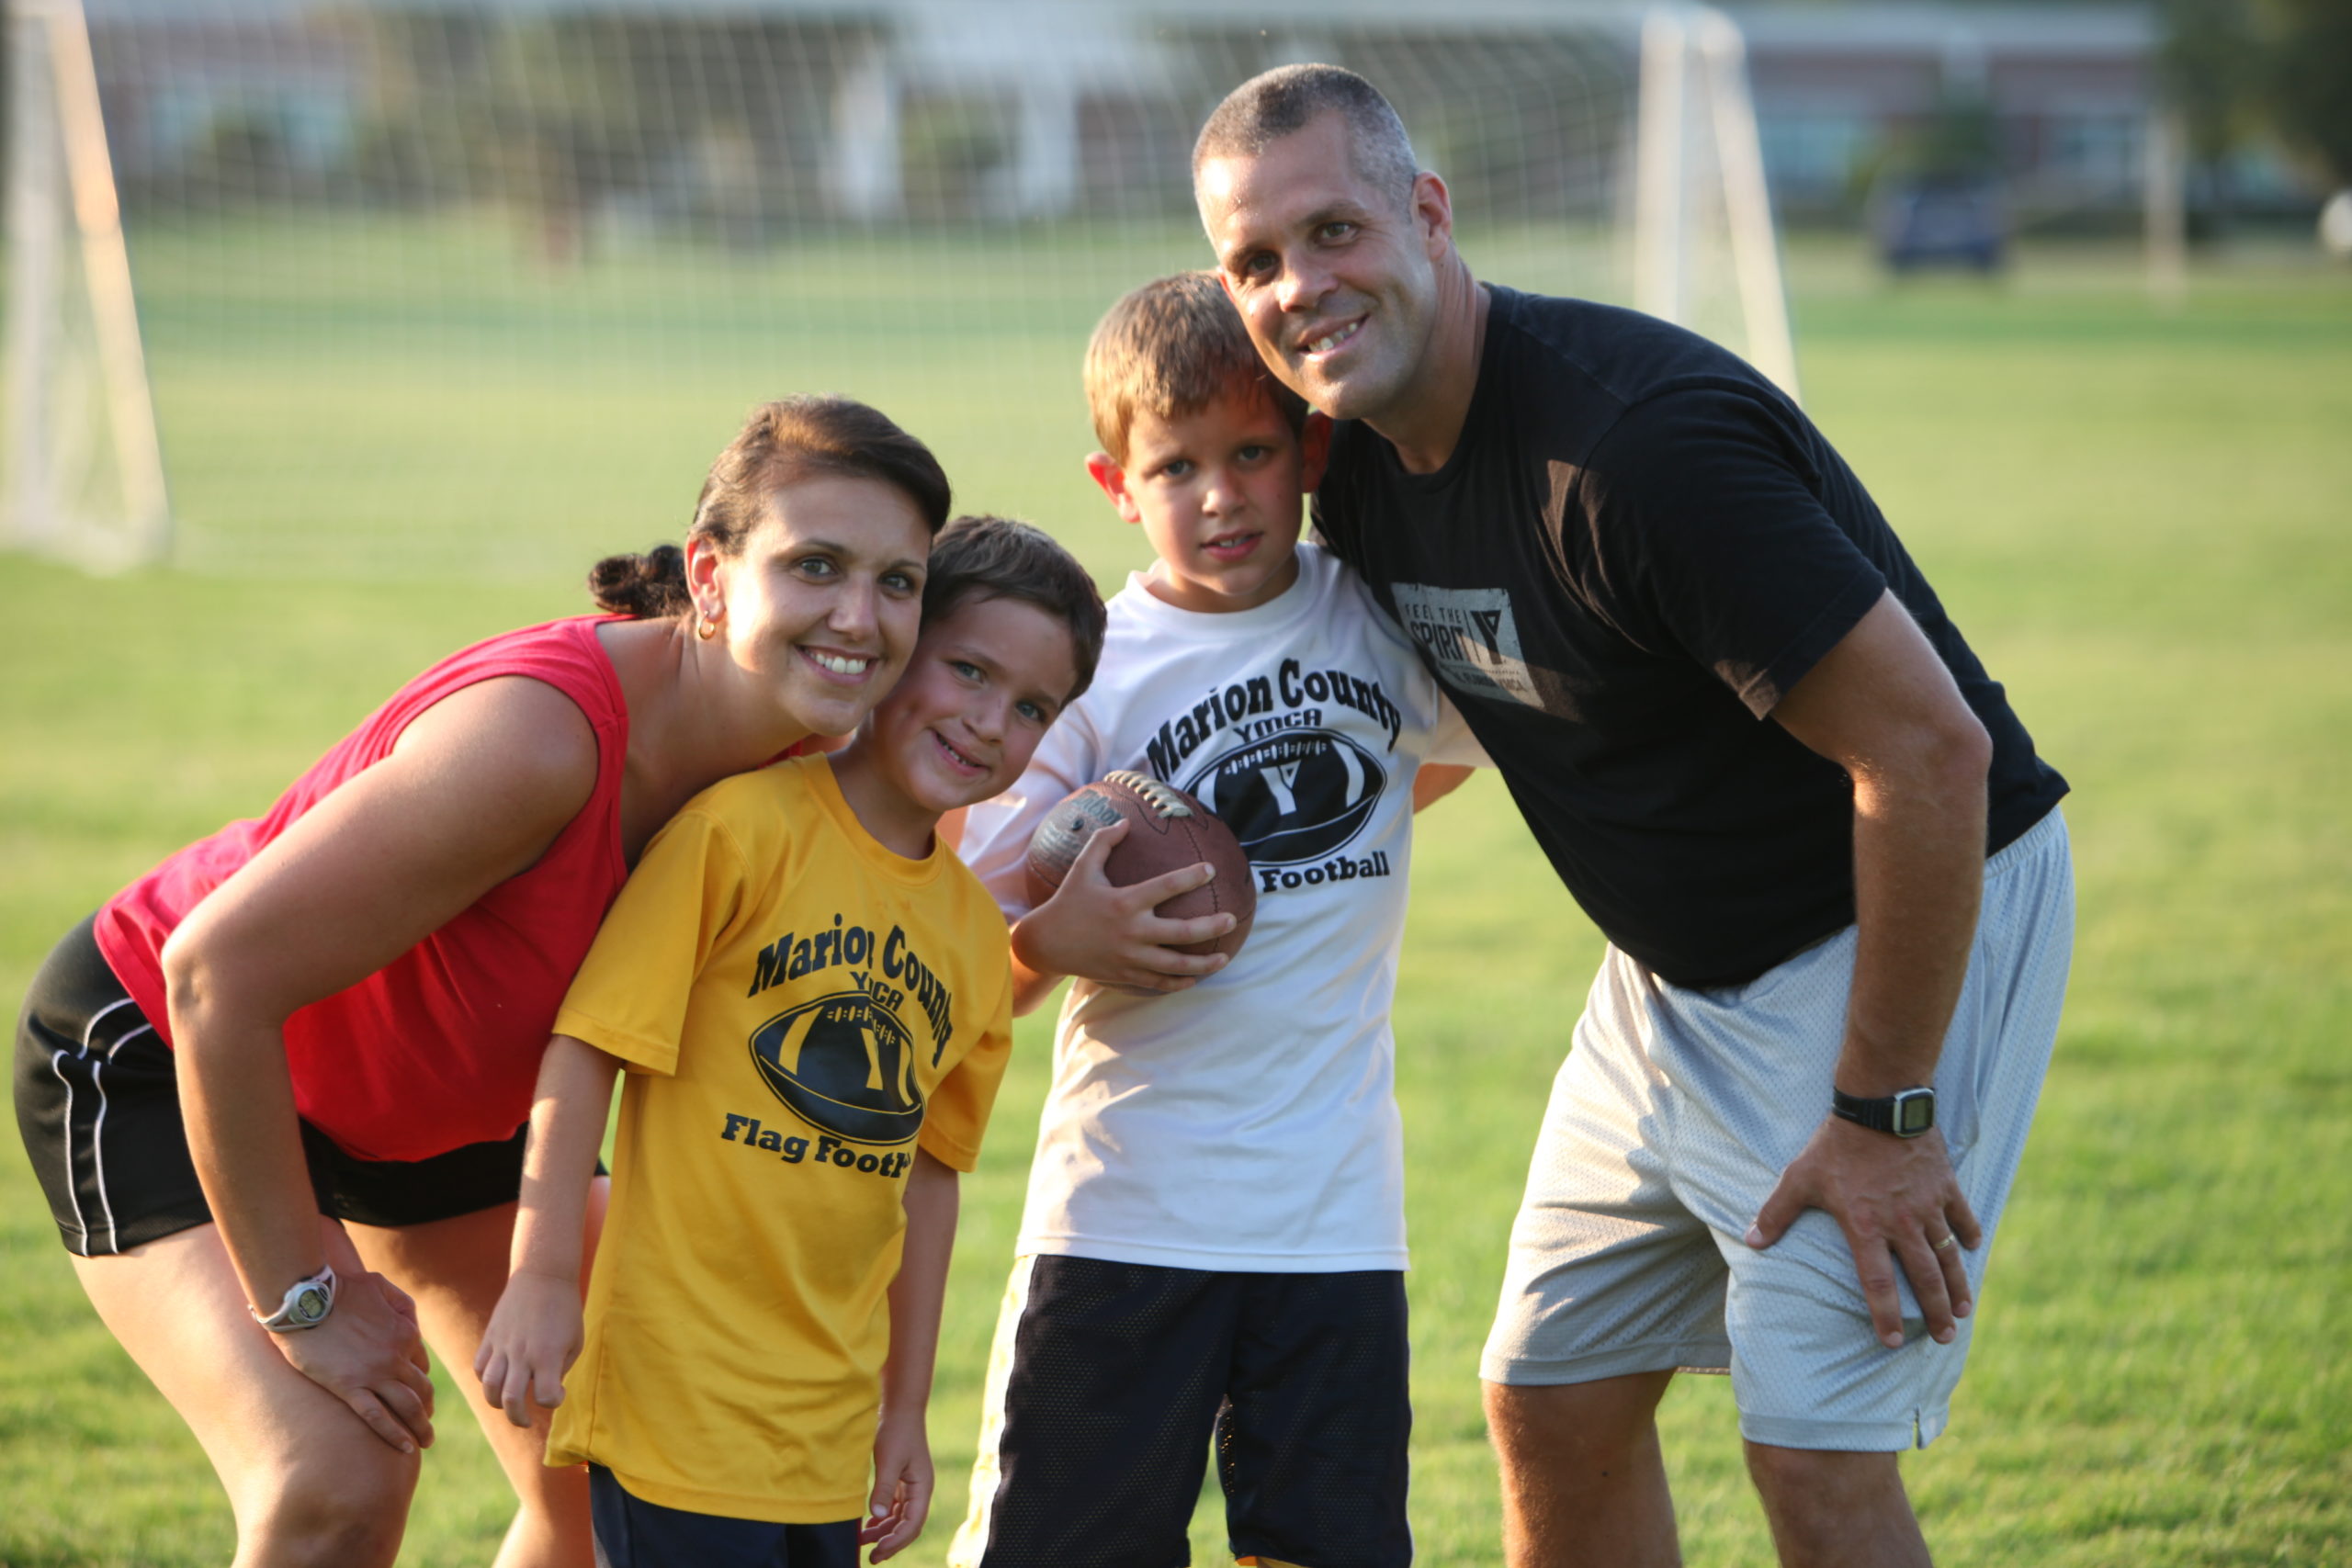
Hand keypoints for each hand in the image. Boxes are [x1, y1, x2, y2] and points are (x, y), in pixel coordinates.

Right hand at [270, 1267, 436, 1452]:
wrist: (306, 1299)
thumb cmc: (339, 1288)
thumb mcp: (380, 1286)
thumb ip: (400, 1304)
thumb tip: (409, 1322)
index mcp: (405, 1332)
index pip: (420, 1364)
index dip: (420, 1380)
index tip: (420, 1396)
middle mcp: (396, 1356)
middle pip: (421, 1389)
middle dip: (427, 1408)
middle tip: (427, 1424)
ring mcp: (374, 1374)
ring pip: (407, 1406)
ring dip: (420, 1426)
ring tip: (425, 1442)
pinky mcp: (349, 1387)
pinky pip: (377, 1417)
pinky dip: (394, 1435)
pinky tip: (405, 1449)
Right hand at [472, 1268, 583, 1429]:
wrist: (542, 1275)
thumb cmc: (565, 1309)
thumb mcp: (575, 1340)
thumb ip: (560, 1370)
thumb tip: (544, 1392)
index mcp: (548, 1355)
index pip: (546, 1397)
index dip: (553, 1401)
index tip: (558, 1392)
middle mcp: (522, 1354)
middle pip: (510, 1400)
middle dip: (518, 1419)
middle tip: (527, 1420)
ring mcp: (503, 1346)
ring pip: (489, 1387)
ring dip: (498, 1403)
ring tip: (509, 1404)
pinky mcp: (490, 1337)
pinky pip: (479, 1368)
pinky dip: (486, 1381)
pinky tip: (499, 1379)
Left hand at [860, 1407, 932, 1560]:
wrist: (899, 1409)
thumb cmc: (896, 1431)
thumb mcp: (888, 1460)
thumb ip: (883, 1489)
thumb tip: (876, 1517)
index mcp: (922, 1488)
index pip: (912, 1524)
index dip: (896, 1542)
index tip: (877, 1553)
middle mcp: (919, 1490)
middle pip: (908, 1526)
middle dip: (891, 1543)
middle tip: (871, 1557)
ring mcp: (911, 1486)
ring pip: (899, 1518)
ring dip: (884, 1532)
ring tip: (863, 1541)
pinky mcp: (901, 1481)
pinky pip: (894, 1508)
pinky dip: (882, 1518)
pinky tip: (868, 1523)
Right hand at [1012, 818, 1235, 993]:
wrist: (1047, 944)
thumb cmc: (1068, 902)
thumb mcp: (1082, 868)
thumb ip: (1103, 842)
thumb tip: (1126, 822)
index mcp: (1124, 902)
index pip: (1166, 887)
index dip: (1191, 877)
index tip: (1210, 869)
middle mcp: (1131, 932)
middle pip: (1181, 932)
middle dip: (1211, 926)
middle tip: (1232, 919)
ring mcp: (1130, 957)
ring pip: (1175, 964)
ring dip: (1203, 963)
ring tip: (1224, 957)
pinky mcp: (1126, 974)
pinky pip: (1159, 983)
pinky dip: (1179, 982)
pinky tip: (1195, 978)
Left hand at [1746, 1116, 1981, 1349]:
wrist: (1878, 1106)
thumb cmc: (1835, 1144)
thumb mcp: (1799, 1177)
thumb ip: (1776, 1213)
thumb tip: (1750, 1241)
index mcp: (1865, 1227)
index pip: (1876, 1283)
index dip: (1885, 1315)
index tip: (1891, 1341)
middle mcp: (1901, 1223)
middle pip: (1923, 1278)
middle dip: (1935, 1311)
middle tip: (1945, 1337)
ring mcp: (1927, 1205)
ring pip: (1948, 1254)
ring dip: (1957, 1284)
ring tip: (1964, 1311)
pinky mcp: (1945, 1185)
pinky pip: (1962, 1215)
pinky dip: (1968, 1232)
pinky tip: (1971, 1248)